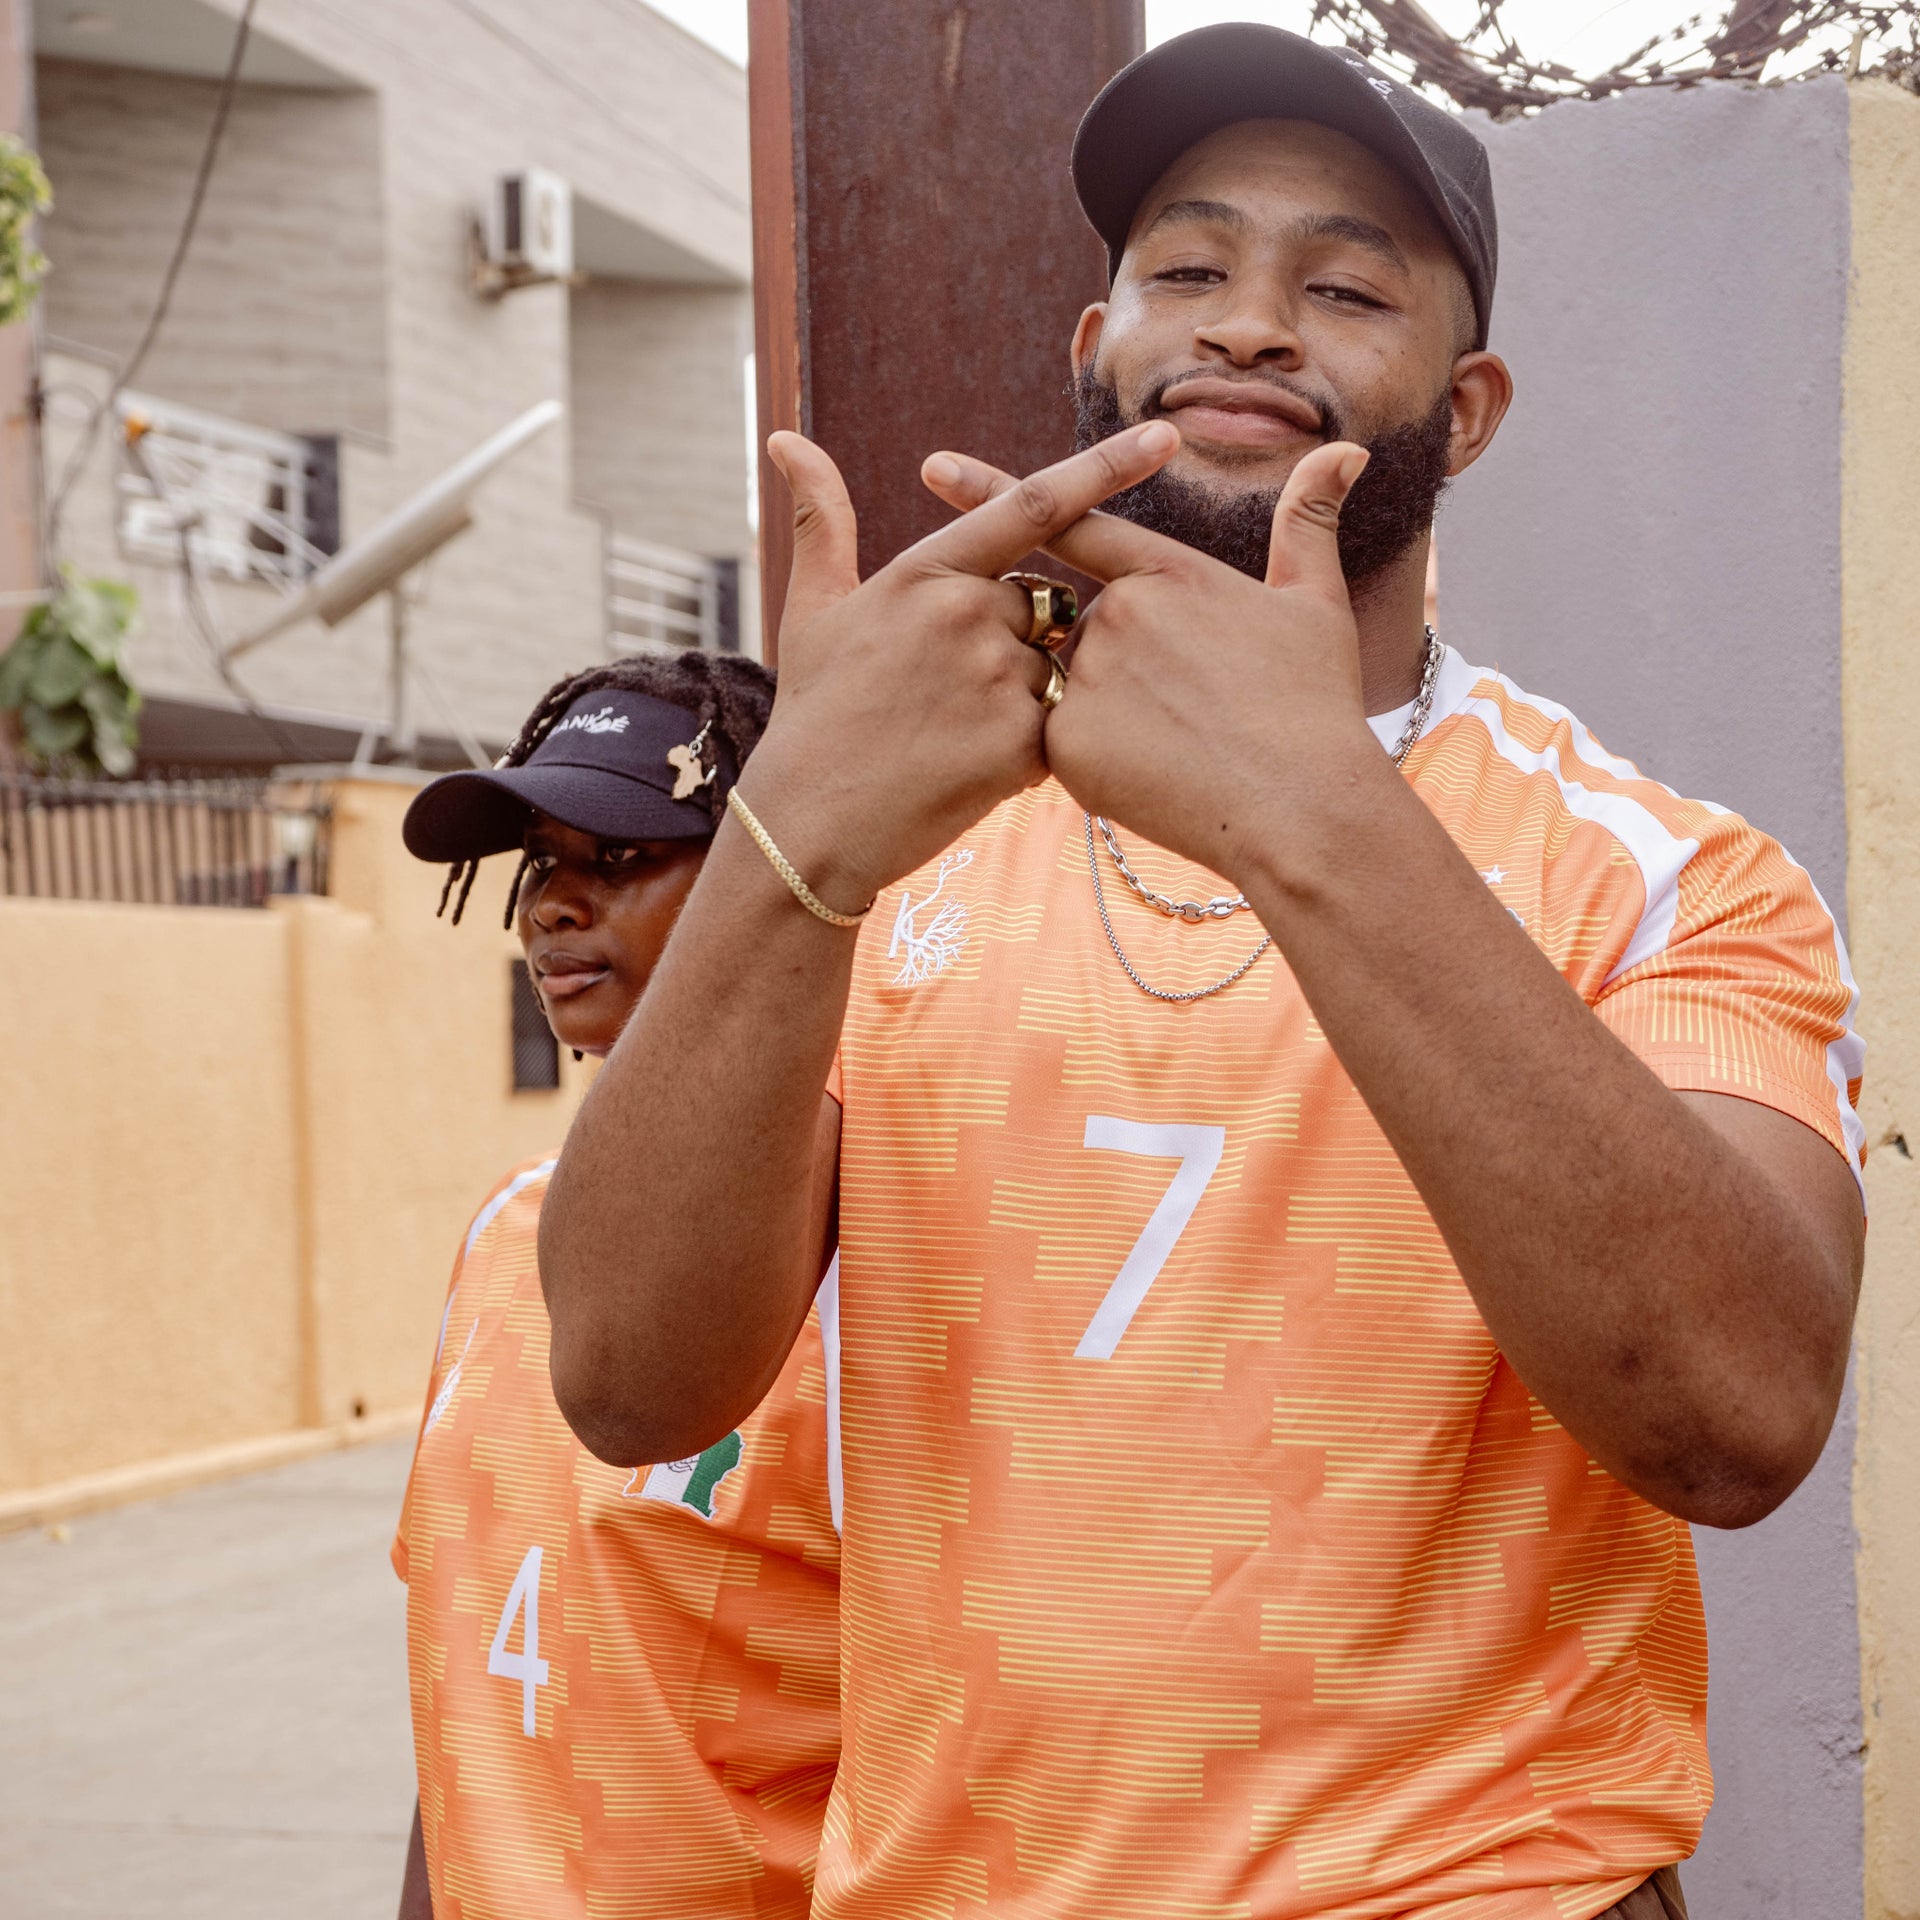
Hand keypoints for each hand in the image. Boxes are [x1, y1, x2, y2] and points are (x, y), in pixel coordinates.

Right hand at [740, 423, 1180, 911]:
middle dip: (1012, 643)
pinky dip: (1024, 749)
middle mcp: (967, 614)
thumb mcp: (811, 609)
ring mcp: (996, 679)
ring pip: (1049, 671)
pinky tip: (966, 768)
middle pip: (1038, 608)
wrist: (811, 823)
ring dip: (1018, 699)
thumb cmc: (814, 713)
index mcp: (925, 572)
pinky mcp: (1020, 743)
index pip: (1033, 506)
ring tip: (946, 736)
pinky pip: (1055, 729)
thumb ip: (821, 521)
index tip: (1165, 435)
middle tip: (942, 695)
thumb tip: (784, 436)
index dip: (1107, 468)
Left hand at [920, 436, 1384, 885]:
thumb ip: (1308, 523)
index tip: (936, 470)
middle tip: (1190, 716)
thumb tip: (1344, 450)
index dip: (1000, 496)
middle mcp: (1115, 615)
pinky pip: (1059, 749)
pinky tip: (1154, 781)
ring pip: (1069, 694)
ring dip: (1110, 718)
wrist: (1301, 809)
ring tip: (1180, 752)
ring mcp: (1087, 680)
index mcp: (1166, 573)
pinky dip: (1098, 764)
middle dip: (1121, 672)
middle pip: (1083, 634)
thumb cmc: (1315, 709)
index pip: (1069, 524)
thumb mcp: (1316, 606)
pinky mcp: (1065, 746)